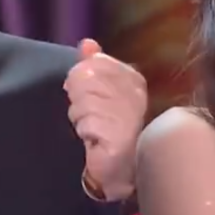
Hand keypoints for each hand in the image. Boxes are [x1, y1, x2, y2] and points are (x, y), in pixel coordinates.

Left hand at [64, 39, 145, 200]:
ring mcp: (129, 112)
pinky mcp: (119, 134)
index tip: (89, 99)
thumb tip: (87, 43)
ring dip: (79, 118)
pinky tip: (94, 140)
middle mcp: (135, 91)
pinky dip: (84, 131)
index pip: (93, 62)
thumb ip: (93, 66)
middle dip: (79, 100)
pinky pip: (85, 121)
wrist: (121, 170)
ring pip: (82, 100)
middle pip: (84, 78)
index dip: (81, 81)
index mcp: (132, 78)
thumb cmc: (108, 130)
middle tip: (90, 117)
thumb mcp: (99, 93)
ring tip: (93, 130)